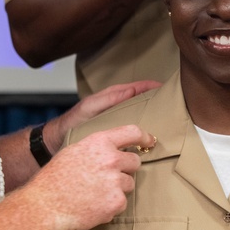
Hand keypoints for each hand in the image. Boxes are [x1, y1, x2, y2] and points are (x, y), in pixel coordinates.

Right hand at [31, 124, 154, 229]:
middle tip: (107, 177)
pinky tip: (93, 205)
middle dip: (125, 169)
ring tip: (94, 193)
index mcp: (100, 142)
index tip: (150, 141)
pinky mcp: (116, 202)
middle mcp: (111, 159)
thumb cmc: (55, 179)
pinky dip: (111, 206)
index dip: (144, 136)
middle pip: (134, 162)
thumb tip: (114, 148)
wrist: (45, 206)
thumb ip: (97, 147)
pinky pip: (122, 202)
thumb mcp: (74, 151)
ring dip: (117, 189)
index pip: (132, 132)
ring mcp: (115, 181)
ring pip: (129, 184)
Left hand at [42, 80, 160, 153]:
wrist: (57, 142)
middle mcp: (116, 109)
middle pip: (140, 102)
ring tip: (167, 120)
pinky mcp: (114, 138)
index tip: (166, 86)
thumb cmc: (73, 122)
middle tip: (172, 103)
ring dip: (150, 117)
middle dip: (155, 100)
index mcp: (111, 98)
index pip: (136, 88)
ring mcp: (116, 123)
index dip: (151, 86)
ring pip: (138, 117)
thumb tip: (132, 90)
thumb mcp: (91, 107)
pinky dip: (142, 131)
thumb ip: (110, 98)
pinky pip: (132, 131)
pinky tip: (149, 138)